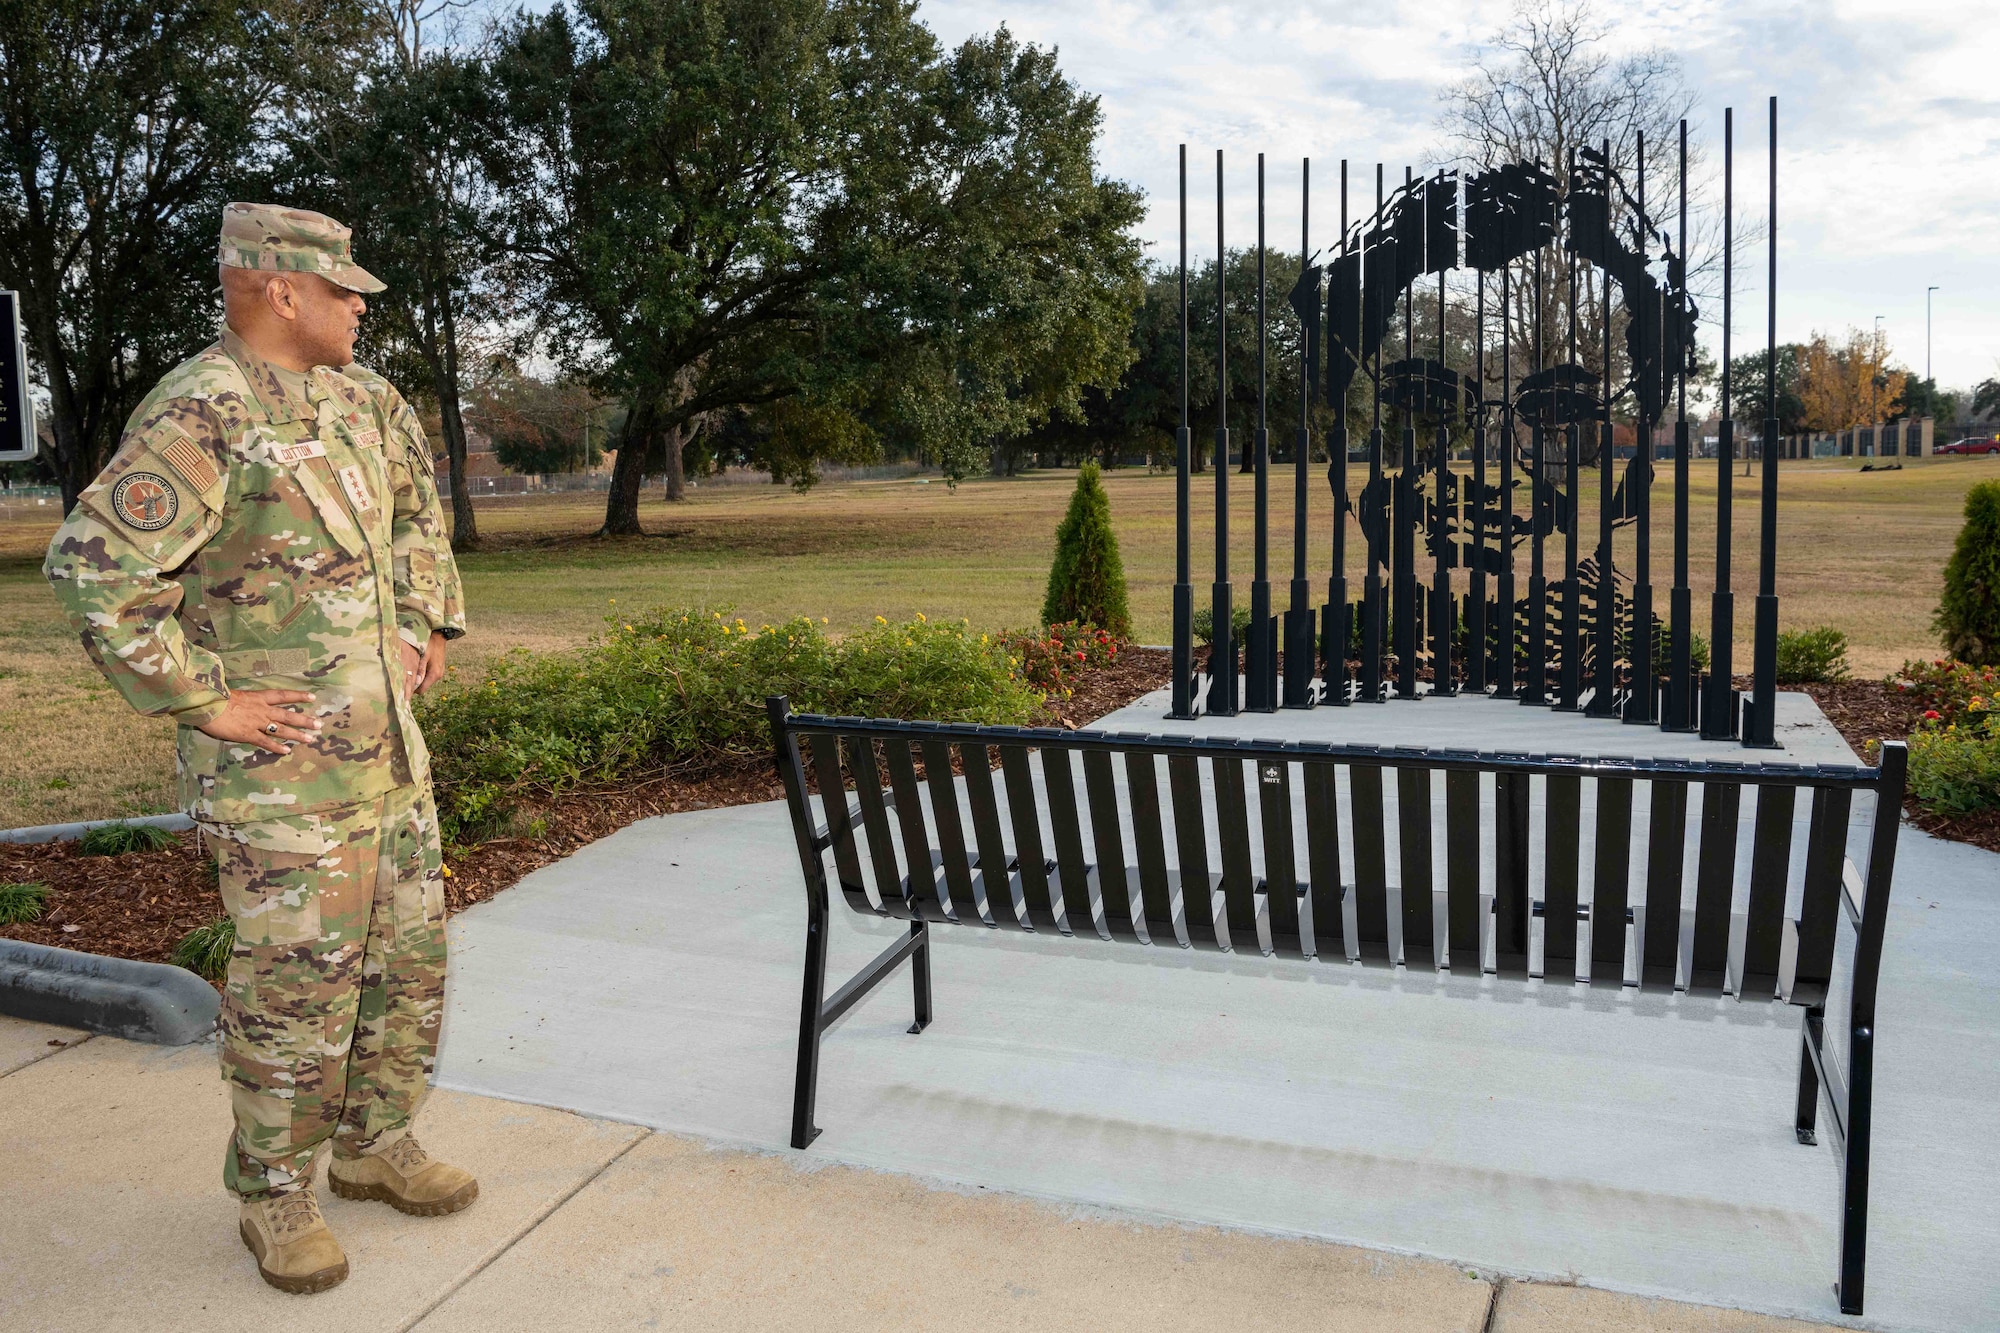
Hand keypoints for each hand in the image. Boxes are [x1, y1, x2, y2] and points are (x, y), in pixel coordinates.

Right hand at [196, 689, 320, 755]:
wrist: (206, 704)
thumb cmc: (215, 697)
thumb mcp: (234, 693)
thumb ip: (244, 700)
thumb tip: (246, 702)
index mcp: (258, 697)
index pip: (283, 695)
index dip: (298, 696)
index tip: (312, 697)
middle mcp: (261, 709)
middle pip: (288, 714)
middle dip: (304, 720)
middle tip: (319, 724)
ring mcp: (256, 722)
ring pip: (281, 729)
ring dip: (297, 734)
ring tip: (311, 739)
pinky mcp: (248, 734)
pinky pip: (266, 742)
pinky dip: (277, 747)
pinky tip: (287, 751)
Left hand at [401, 631, 447, 696]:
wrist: (440, 636)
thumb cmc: (430, 644)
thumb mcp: (424, 656)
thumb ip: (420, 670)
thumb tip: (415, 682)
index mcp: (434, 674)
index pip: (421, 690)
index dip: (412, 690)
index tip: (403, 687)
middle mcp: (438, 675)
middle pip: (423, 686)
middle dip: (414, 684)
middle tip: (404, 678)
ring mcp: (439, 672)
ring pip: (425, 681)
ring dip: (418, 678)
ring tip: (410, 671)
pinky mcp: (438, 668)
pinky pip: (428, 675)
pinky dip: (422, 674)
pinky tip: (417, 667)